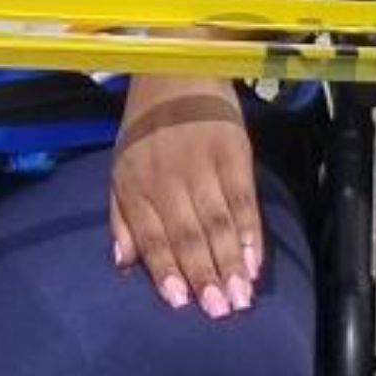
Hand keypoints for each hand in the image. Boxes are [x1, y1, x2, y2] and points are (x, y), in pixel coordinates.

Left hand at [111, 76, 261, 316]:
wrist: (179, 63)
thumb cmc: (146, 122)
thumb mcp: (121, 163)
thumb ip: (122, 216)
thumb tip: (124, 264)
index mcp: (135, 181)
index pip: (152, 235)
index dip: (168, 270)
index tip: (181, 304)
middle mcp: (167, 175)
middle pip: (188, 234)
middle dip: (205, 275)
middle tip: (220, 312)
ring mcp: (202, 163)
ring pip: (217, 222)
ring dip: (230, 262)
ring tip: (241, 297)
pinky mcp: (233, 151)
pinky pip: (243, 199)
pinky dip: (250, 231)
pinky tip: (255, 259)